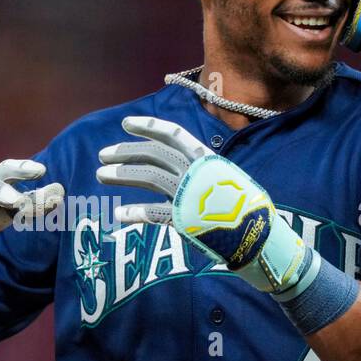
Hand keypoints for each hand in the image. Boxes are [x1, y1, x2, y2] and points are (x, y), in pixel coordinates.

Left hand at [95, 116, 306, 294]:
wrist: (260, 237)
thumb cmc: (242, 208)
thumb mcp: (225, 178)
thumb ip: (201, 170)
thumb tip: (182, 162)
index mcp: (207, 159)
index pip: (174, 134)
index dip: (148, 126)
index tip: (126, 123)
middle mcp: (197, 172)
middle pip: (154, 154)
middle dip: (125, 152)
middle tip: (102, 155)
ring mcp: (191, 195)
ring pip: (149, 177)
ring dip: (121, 175)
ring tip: (100, 175)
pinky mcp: (186, 219)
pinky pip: (154, 213)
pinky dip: (134, 213)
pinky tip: (119, 214)